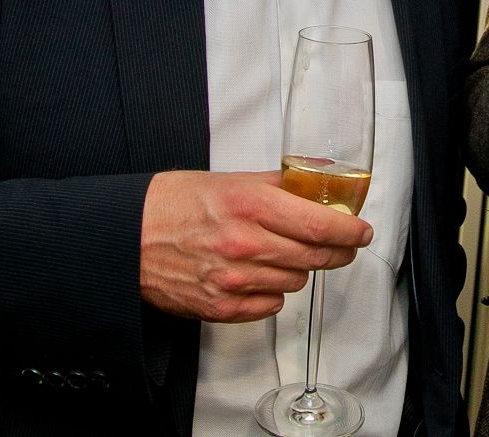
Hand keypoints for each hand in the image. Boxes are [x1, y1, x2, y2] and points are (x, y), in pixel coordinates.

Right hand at [139, 169, 372, 322]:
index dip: (350, 230)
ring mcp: (232, 280)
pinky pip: (271, 305)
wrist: (127, 237)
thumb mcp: (228, 179)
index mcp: (249, 204)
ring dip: (300, 267)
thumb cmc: (174, 203)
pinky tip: (261, 275)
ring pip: (296, 280)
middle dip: (337, 251)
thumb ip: (276, 184)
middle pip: (315, 256)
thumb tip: (316, 183)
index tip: (362, 231)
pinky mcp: (220, 308)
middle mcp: (244, 244)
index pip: (319, 225)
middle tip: (343, 244)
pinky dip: (273, 291)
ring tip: (286, 254)